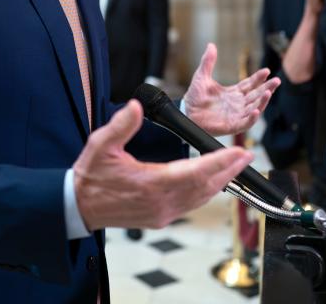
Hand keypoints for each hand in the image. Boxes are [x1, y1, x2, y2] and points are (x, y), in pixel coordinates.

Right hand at [73, 100, 253, 230]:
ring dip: (220, 182)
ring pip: (200, 198)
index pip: (194, 171)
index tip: (237, 151)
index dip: (219, 161)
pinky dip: (206, 192)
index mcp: (150, 183)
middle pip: (205, 187)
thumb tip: (136, 106)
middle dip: (228, 171)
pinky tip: (212, 182)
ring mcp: (162, 213)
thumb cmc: (90, 176)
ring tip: (235, 167)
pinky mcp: (160, 218)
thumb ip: (121, 125)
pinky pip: (191, 205)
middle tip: (246, 155)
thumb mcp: (101, 145)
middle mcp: (161, 202)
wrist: (79, 206)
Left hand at [183, 43, 278, 135]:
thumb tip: (211, 45)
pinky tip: (256, 111)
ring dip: (262, 101)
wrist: (186, 113)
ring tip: (269, 92)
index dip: (258, 78)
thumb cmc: (194, 98)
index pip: (249, 84)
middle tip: (277, 80)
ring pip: (254, 108)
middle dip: (267, 88)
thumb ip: (208, 62)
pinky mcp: (232, 125)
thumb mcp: (201, 76)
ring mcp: (236, 115)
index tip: (266, 71)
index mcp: (232, 93)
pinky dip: (252, 118)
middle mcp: (237, 104)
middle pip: (256, 95)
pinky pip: (245, 123)